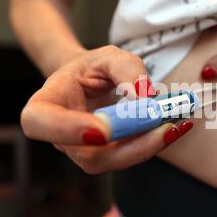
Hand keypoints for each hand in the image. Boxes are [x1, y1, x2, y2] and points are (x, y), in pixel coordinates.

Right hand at [21, 46, 192, 172]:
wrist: (90, 82)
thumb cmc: (91, 68)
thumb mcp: (107, 56)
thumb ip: (125, 69)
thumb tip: (144, 96)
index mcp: (46, 105)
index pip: (40, 123)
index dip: (67, 130)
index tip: (102, 130)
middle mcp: (62, 137)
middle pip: (89, 156)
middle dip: (129, 146)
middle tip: (163, 128)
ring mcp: (85, 151)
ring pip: (114, 161)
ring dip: (148, 146)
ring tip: (176, 126)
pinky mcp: (108, 155)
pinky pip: (129, 156)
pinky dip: (154, 143)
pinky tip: (176, 129)